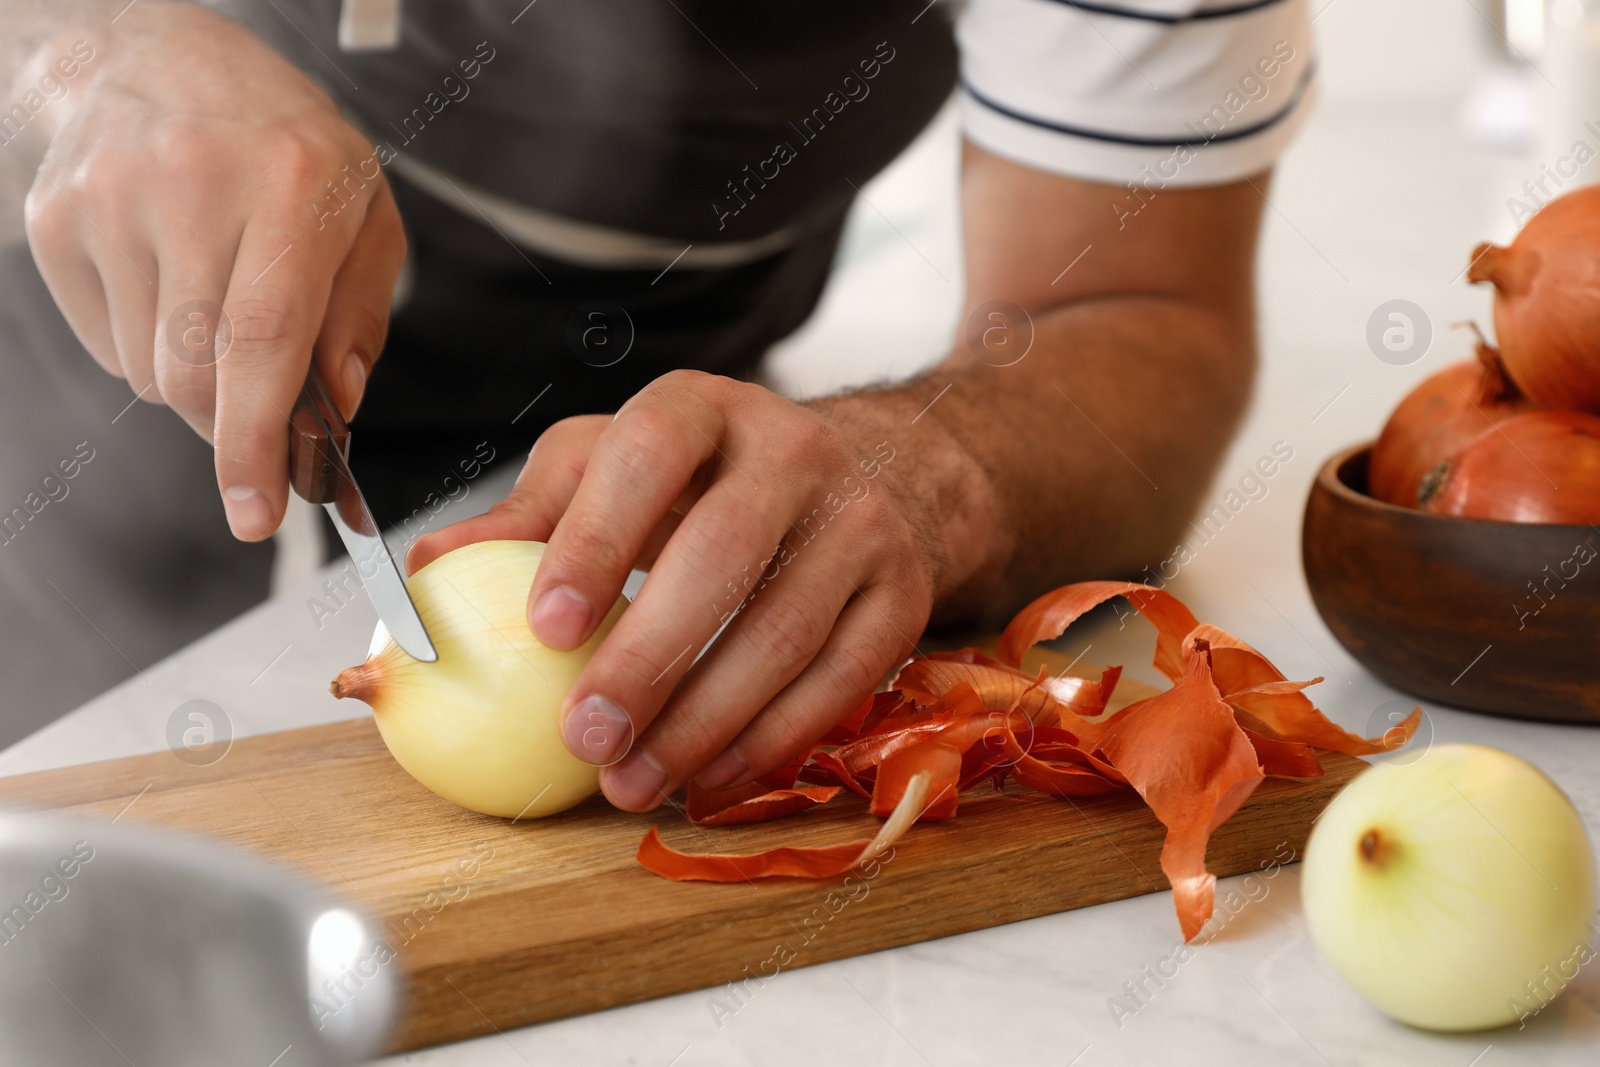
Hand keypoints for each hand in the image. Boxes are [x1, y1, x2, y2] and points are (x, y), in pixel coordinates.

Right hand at [23, 2, 404, 539]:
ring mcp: (109, 201)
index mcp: (289, 185)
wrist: (159, 53)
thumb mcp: (363, 212)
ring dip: (193, 378)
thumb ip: (359, 318)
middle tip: (262, 422)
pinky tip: (169, 280)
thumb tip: (334, 411)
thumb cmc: (283, 144)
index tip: (256, 512)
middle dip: (230, 427)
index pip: (262, 341)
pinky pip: (106, 346)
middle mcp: (190, 186)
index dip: (255, 440)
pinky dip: (146, 346)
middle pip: (193, 375)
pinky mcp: (55, 221)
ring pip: (147, 374)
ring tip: (216, 302)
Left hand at [409, 371, 996, 811]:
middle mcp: (793, 451)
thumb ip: (531, 514)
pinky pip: (842, 680)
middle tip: (582, 736)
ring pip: (786, 629)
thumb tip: (426, 568)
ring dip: (703, 721)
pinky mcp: (902, 595)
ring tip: (630, 781)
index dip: (596, 536)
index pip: (649, 454)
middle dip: (650, 655)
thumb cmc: (710, 480)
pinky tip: (709, 781)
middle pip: (723, 552)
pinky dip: (772, 741)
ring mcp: (861, 523)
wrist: (870, 478)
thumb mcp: (615, 467)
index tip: (545, 625)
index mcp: (704, 409)